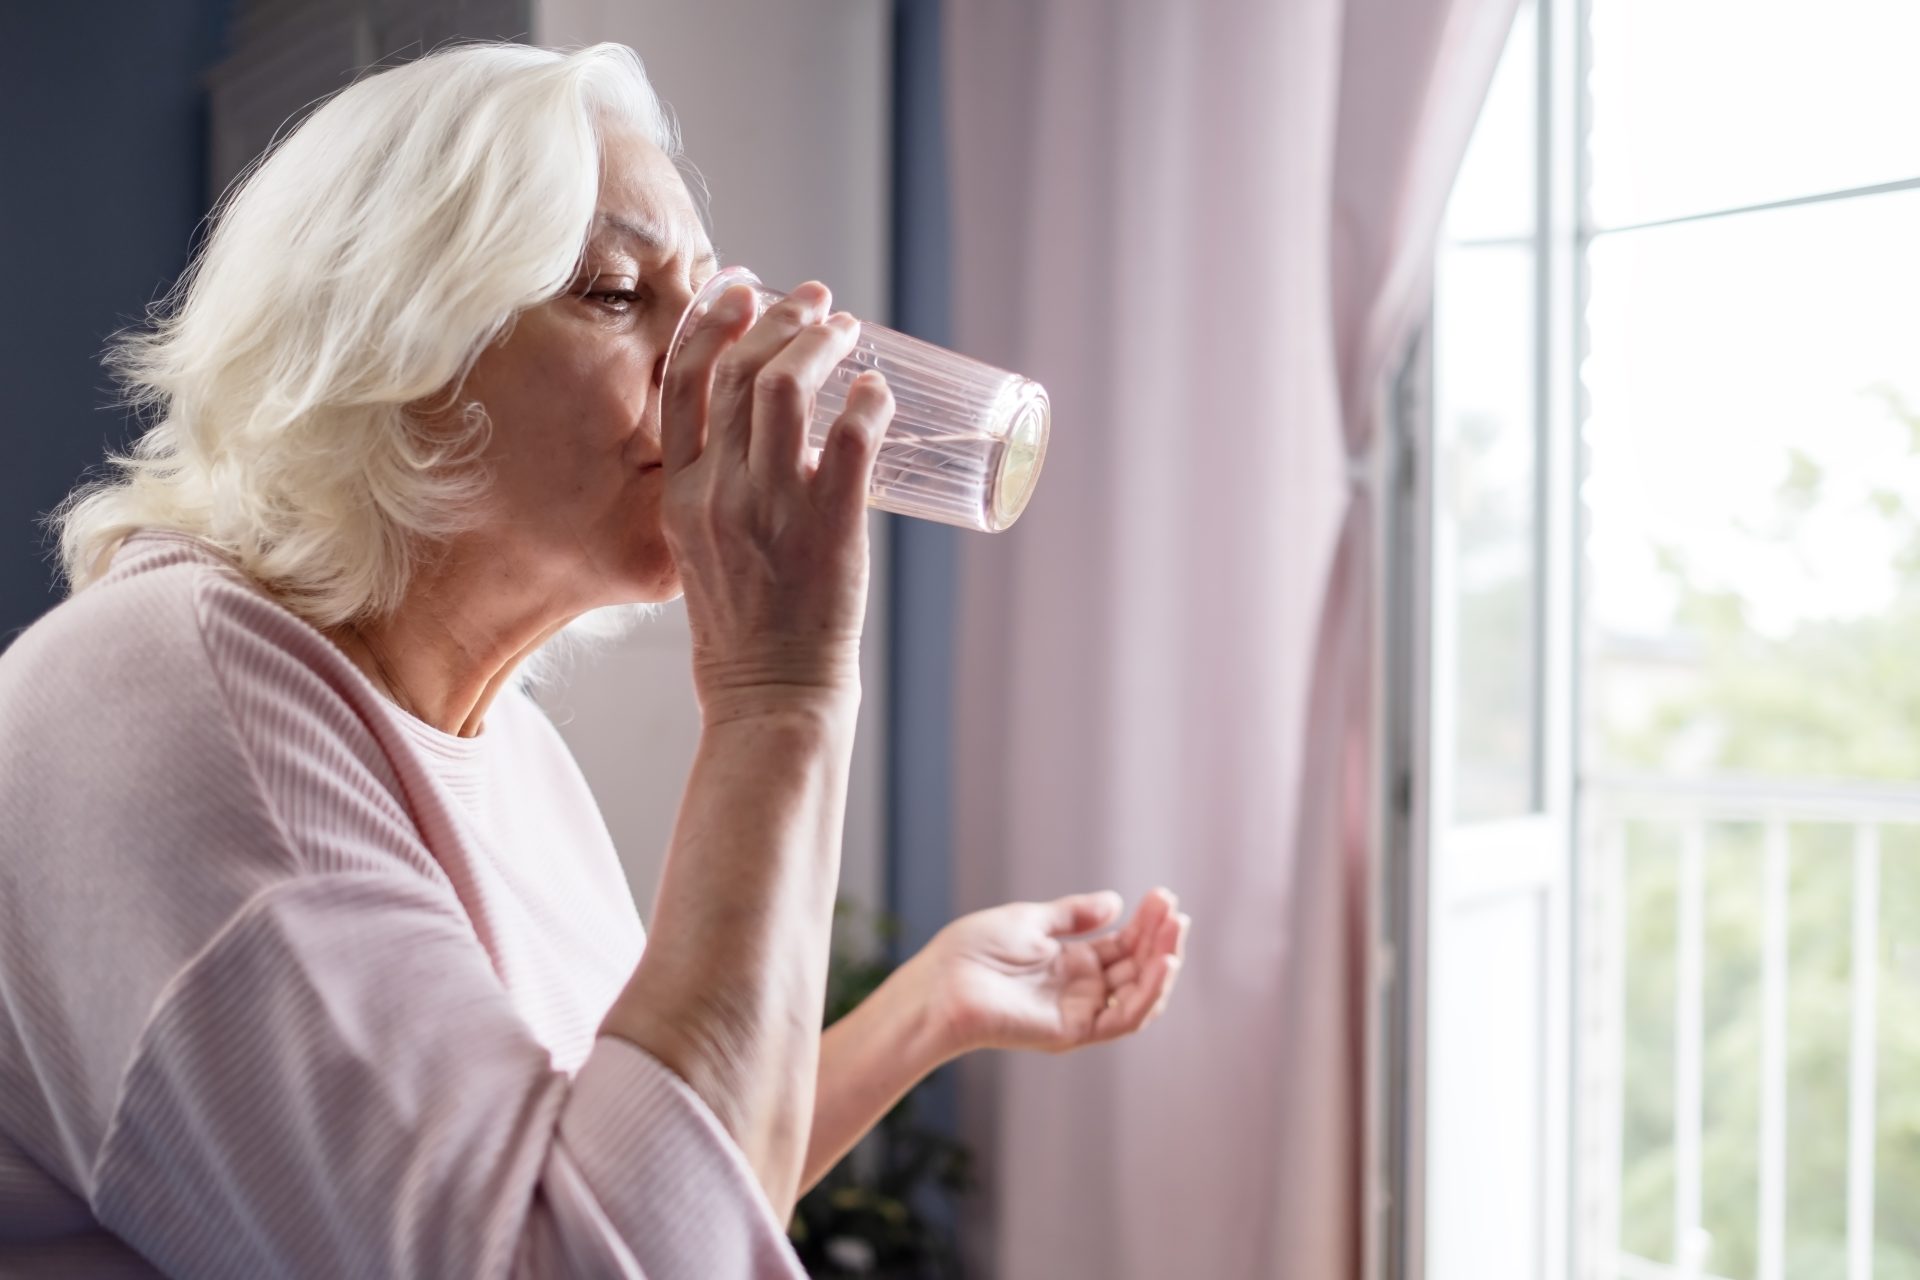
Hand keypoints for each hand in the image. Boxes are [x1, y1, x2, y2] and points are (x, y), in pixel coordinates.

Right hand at [659, 281, 894, 721]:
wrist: (768, 695)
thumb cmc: (742, 630)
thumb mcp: (699, 551)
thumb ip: (715, 495)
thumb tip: (761, 443)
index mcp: (679, 496)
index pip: (681, 384)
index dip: (712, 324)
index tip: (741, 289)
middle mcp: (718, 493)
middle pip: (738, 373)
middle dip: (779, 321)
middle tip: (816, 301)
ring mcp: (772, 508)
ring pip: (786, 390)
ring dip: (821, 346)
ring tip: (846, 331)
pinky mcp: (828, 527)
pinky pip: (848, 440)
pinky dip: (867, 402)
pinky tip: (878, 389)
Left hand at [912, 888, 1189, 1056]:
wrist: (938, 985)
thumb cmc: (971, 952)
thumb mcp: (1030, 920)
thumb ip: (1074, 915)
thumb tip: (1115, 902)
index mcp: (1069, 963)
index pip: (1123, 945)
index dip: (1147, 923)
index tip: (1165, 896)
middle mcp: (1079, 990)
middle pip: (1136, 968)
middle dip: (1160, 939)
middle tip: (1176, 911)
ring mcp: (1078, 1012)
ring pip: (1138, 994)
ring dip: (1163, 964)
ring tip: (1176, 932)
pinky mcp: (1073, 1032)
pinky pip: (1123, 1019)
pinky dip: (1149, 994)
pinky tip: (1163, 963)